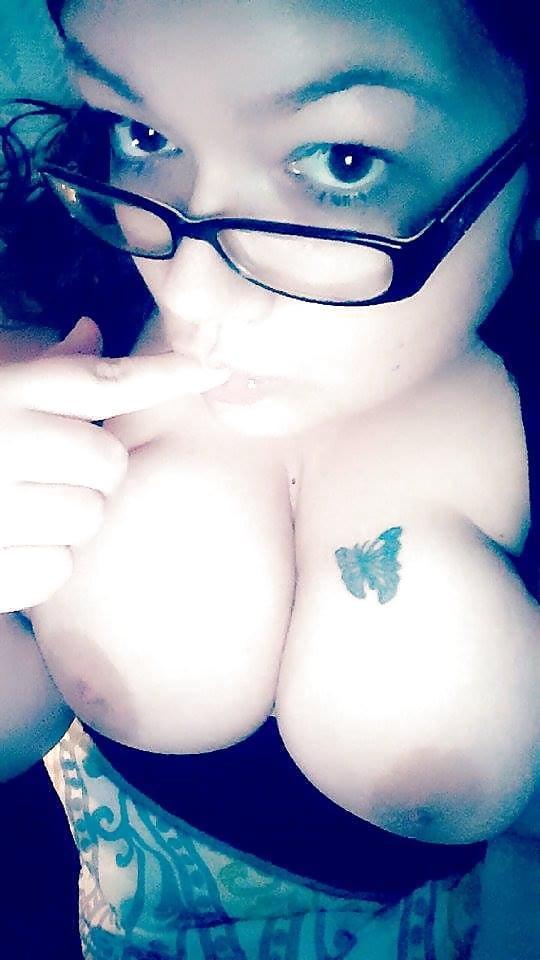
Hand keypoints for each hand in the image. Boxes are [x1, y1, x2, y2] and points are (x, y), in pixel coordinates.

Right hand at [0, 317, 229, 612]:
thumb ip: (38, 369)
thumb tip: (92, 332)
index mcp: (1, 395)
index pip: (101, 382)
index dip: (165, 374)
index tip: (215, 369)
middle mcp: (1, 445)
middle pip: (110, 464)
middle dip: (91, 474)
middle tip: (49, 475)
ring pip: (91, 519)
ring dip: (68, 519)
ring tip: (19, 511)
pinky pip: (61, 569)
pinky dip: (42, 564)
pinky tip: (6, 546)